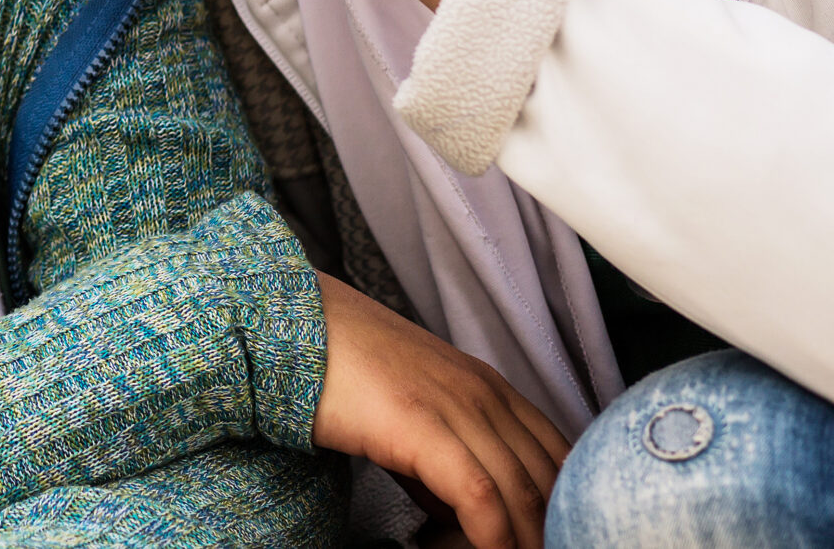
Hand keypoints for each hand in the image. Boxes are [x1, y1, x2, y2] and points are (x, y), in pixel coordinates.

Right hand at [314, 274, 567, 548]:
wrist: (285, 323)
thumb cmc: (337, 367)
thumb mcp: (409, 408)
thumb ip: (442, 457)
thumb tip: (461, 515)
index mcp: (486, 384)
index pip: (557, 455)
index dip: (564, 504)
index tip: (550, 535)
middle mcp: (483, 392)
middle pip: (547, 479)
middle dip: (549, 528)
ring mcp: (456, 405)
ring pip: (523, 493)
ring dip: (525, 540)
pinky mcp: (422, 426)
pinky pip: (481, 497)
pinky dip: (492, 537)